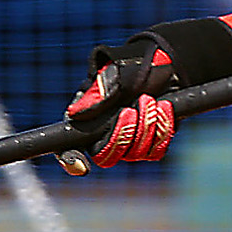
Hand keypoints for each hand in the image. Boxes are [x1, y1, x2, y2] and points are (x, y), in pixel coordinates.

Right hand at [59, 17, 231, 172]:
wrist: (163, 65)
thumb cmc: (132, 66)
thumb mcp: (115, 74)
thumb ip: (98, 93)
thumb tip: (74, 114)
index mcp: (86, 118)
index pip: (68, 149)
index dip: (70, 161)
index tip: (82, 166)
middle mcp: (103, 135)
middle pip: (106, 156)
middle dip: (124, 133)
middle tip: (135, 106)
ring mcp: (127, 143)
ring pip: (134, 154)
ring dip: (147, 126)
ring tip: (151, 100)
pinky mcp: (149, 144)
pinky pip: (155, 151)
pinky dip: (162, 130)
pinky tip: (163, 109)